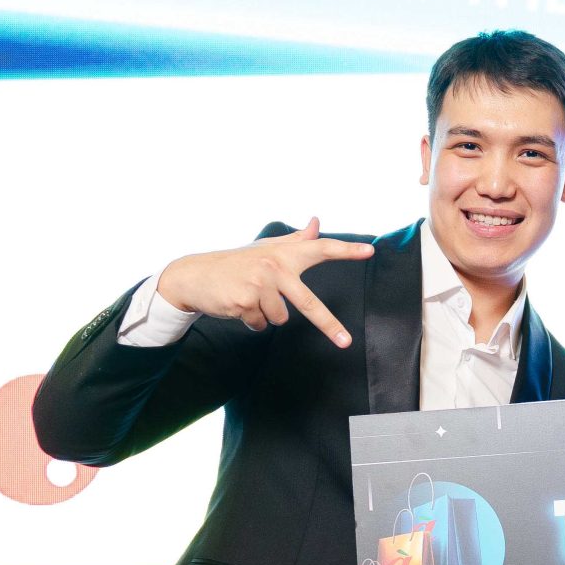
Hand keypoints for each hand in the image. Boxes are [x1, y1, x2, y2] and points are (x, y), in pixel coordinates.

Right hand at [153, 218, 368, 344]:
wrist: (195, 275)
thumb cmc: (236, 263)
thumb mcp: (266, 249)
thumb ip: (295, 241)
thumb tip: (316, 222)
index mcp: (284, 254)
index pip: (321, 249)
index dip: (346, 251)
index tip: (369, 251)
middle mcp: (275, 266)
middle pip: (309, 303)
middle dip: (329, 325)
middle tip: (346, 342)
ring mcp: (260, 284)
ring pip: (279, 319)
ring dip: (265, 315)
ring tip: (248, 298)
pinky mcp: (245, 301)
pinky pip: (260, 324)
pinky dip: (250, 320)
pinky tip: (236, 305)